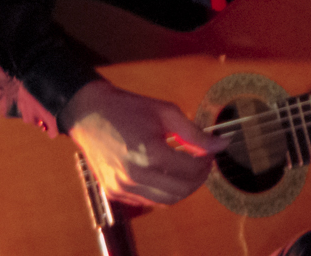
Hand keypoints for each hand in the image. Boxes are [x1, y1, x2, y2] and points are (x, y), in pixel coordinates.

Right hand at [60, 78, 223, 207]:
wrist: (88, 114)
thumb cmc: (128, 109)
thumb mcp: (167, 113)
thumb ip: (195, 133)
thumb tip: (221, 144)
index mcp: (148, 153)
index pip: (190, 170)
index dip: (207, 162)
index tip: (210, 151)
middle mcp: (133, 175)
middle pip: (181, 191)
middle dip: (199, 177)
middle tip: (203, 161)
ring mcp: (121, 186)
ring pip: (166, 201)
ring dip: (183, 187)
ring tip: (188, 168)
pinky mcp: (114, 192)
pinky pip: (148, 201)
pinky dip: (164, 192)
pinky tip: (168, 173)